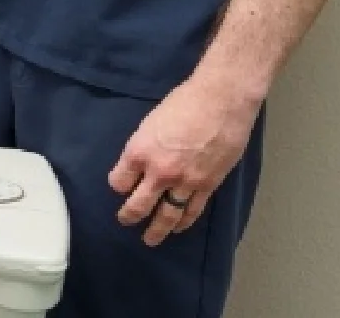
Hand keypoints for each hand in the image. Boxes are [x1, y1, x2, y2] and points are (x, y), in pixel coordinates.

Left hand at [108, 77, 260, 246]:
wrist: (221, 100)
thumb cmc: (184, 102)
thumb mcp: (150, 123)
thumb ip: (144, 147)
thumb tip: (141, 163)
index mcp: (139, 152)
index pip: (119, 182)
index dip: (118, 185)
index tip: (121, 186)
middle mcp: (158, 172)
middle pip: (137, 205)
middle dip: (128, 216)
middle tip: (125, 221)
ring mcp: (184, 182)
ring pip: (166, 215)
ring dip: (156, 230)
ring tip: (150, 239)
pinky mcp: (207, 185)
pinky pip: (192, 211)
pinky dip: (184, 222)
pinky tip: (178, 228)